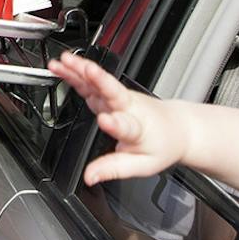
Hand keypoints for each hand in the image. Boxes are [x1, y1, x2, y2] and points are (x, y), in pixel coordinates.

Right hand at [49, 53, 190, 185]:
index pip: (126, 126)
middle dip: (99, 79)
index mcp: (138, 129)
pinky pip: (92, 82)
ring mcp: (120, 98)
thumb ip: (114, 169)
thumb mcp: (142, 165)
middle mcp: (129, 108)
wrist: (177, 128)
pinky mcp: (111, 93)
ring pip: (99, 82)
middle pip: (114, 91)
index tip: (104, 120)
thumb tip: (89, 177)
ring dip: (80, 70)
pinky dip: (76, 73)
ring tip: (62, 62)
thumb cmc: (161, 145)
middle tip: (86, 69)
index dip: (115, 123)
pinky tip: (61, 66)